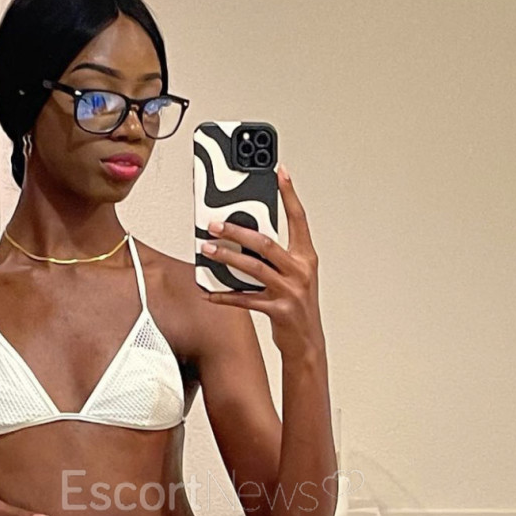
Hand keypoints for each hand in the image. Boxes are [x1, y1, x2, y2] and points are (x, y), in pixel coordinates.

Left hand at [200, 165, 322, 356]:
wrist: (308, 342)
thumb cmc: (297, 306)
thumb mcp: (295, 276)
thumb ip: (276, 257)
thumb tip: (245, 239)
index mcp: (306, 257)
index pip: (299, 219)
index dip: (290, 195)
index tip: (280, 173)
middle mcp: (300, 271)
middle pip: (265, 243)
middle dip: (237, 231)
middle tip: (215, 224)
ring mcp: (290, 291)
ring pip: (253, 268)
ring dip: (227, 258)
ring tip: (207, 250)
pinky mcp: (278, 311)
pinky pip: (245, 299)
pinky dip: (225, 295)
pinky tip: (210, 291)